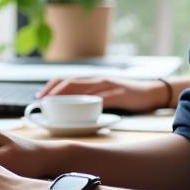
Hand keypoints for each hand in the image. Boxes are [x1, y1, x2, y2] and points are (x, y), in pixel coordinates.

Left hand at [36, 77, 171, 113]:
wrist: (151, 92)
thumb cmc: (125, 95)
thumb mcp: (105, 94)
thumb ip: (90, 98)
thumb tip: (72, 108)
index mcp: (93, 80)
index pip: (67, 79)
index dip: (51, 86)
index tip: (39, 96)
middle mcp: (98, 80)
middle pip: (71, 83)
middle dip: (54, 91)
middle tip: (42, 101)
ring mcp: (108, 86)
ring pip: (84, 89)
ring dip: (67, 96)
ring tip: (55, 104)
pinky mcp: (119, 94)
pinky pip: (103, 99)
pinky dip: (91, 103)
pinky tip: (83, 110)